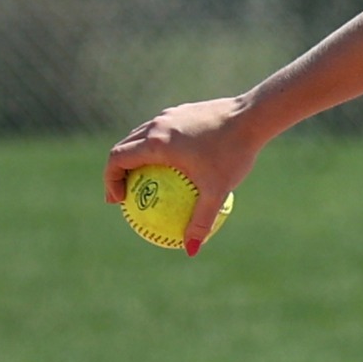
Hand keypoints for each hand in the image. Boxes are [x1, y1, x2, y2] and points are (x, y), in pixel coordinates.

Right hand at [103, 97, 258, 254]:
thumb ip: (201, 221)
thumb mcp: (217, 191)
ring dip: (135, 158)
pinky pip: (161, 132)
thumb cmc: (233, 153)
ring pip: (140, 136)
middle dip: (117, 171)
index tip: (118, 201)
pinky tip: (173, 166)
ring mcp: (169, 115)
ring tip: (143, 181)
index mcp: (157, 142)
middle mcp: (157, 124)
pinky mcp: (182, 111)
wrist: (253, 116)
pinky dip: (155, 149)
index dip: (110, 181)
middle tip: (124, 196)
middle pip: (124, 147)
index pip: (117, 159)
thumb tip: (190, 250)